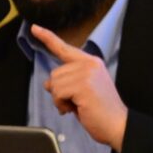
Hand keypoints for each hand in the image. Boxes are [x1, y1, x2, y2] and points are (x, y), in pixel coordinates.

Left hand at [31, 24, 127, 151]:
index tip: (34, 28)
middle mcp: (90, 64)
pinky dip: (62, 104)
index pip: (65, 48)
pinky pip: (57, 93)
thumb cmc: (100, 111)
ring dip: (60, 99)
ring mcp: (87, 73)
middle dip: (59, 91)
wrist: (117, 124)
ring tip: (77, 106)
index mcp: (92, 62)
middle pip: (55, 73)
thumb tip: (48, 83)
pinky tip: (75, 109)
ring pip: (54, 83)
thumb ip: (67, 81)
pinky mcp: (83, 85)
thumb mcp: (83, 90)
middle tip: (76, 102)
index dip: (48, 38)